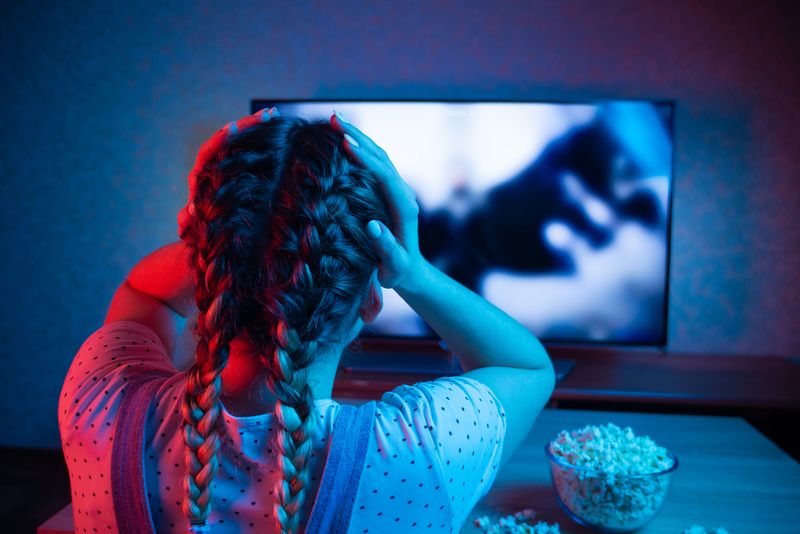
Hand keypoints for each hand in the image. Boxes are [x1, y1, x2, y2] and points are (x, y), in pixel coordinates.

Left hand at [177, 106, 280, 237]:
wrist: (201, 225)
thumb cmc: (196, 224)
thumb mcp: (191, 222)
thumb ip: (188, 218)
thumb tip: (189, 212)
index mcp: (201, 173)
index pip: (209, 151)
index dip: (220, 140)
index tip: (232, 127)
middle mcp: (212, 163)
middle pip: (228, 137)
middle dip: (247, 125)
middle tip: (267, 114)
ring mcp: (223, 163)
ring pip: (239, 140)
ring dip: (254, 125)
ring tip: (272, 113)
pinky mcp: (234, 166)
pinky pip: (246, 148)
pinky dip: (258, 137)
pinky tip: (273, 126)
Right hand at [330, 110, 422, 289]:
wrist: (409, 270)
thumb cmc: (398, 270)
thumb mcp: (392, 264)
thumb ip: (385, 247)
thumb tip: (373, 226)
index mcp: (405, 207)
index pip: (384, 175)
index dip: (366, 158)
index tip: (347, 143)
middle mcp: (403, 193)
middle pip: (381, 158)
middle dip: (358, 136)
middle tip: (335, 118)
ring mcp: (396, 190)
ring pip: (378, 157)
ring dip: (358, 137)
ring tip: (336, 120)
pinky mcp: (389, 191)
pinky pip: (374, 164)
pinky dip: (360, 149)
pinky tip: (344, 139)